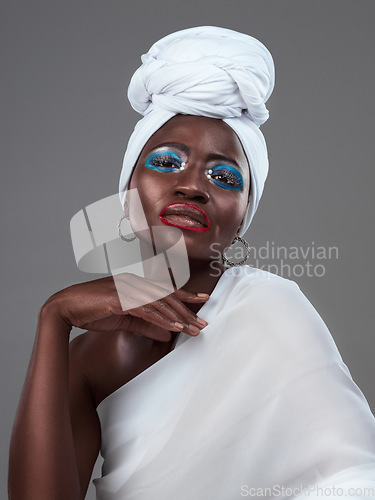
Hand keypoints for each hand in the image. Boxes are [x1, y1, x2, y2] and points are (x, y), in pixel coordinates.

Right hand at [43, 273, 208, 341]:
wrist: (65, 307)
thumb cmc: (92, 310)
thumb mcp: (125, 319)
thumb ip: (147, 325)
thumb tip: (168, 334)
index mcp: (135, 283)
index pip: (166, 289)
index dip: (186, 294)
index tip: (203, 299)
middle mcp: (134, 282)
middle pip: (168, 296)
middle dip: (187, 310)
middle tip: (203, 324)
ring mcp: (127, 289)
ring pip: (160, 302)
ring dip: (179, 317)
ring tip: (193, 329)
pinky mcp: (120, 299)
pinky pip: (147, 310)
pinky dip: (163, 319)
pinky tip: (174, 328)